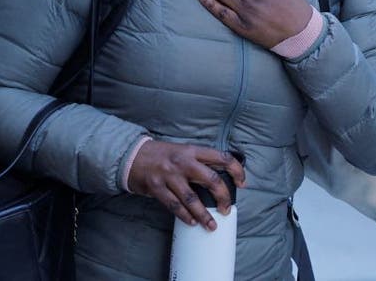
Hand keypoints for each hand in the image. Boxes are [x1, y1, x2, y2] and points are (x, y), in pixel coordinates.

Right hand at [126, 141, 245, 229]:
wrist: (133, 155)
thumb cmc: (163, 156)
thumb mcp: (183, 151)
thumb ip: (199, 163)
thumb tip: (219, 181)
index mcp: (193, 151)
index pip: (221, 157)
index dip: (236, 170)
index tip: (242, 183)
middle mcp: (183, 162)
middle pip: (211, 180)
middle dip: (222, 197)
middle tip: (226, 209)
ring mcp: (169, 175)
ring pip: (192, 198)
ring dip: (204, 214)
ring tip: (211, 225)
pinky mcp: (156, 188)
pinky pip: (174, 205)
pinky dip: (184, 216)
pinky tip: (192, 222)